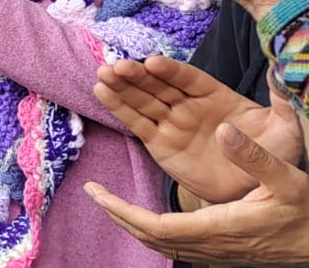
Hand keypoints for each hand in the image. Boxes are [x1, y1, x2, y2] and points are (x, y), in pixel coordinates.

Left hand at [86, 122, 308, 266]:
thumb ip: (255, 156)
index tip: (100, 194)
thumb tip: (224, 130)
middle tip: (94, 193)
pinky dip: (152, 230)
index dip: (125, 212)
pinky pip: (176, 245)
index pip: (158, 227)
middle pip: (151, 238)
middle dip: (119, 216)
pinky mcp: (221, 252)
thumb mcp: (288, 180)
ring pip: (161, 244)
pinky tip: (146, 216)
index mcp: (221, 227)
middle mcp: (212, 245)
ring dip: (132, 223)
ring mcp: (215, 252)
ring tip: (111, 201)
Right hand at [94, 56, 303, 202]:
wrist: (255, 191)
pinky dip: (119, 109)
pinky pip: (137, 124)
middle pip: (159, 85)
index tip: (153, 62)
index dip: (170, 70)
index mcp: (216, 96)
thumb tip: (280, 72)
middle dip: (137, 74)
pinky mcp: (159, 144)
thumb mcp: (285, 126)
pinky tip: (102, 93)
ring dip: (122, 87)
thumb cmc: (273, 156)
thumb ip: (280, 101)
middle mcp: (190, 105)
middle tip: (117, 66)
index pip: (189, 78)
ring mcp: (172, 123)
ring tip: (102, 74)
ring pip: (143, 100)